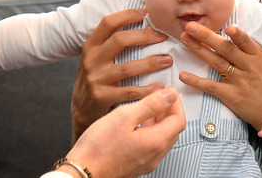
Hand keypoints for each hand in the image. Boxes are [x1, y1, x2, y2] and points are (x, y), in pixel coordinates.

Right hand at [64, 86, 185, 177]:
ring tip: (148, 106)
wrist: (83, 172)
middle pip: (173, 130)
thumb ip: (151, 104)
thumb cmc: (99, 146)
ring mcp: (146, 162)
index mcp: (156, 142)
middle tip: (160, 96)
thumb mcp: (125, 116)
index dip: (176, 103)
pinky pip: (151, 146)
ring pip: (162, 138)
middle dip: (169, 111)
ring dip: (160, 121)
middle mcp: (155, 155)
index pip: (179, 120)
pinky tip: (137, 123)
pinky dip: (150, 131)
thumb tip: (170, 95)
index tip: (169, 91)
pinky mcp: (136, 165)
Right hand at [71, 9, 173, 140]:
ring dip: (151, 63)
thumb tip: (139, 19)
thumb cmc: (96, 78)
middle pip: (120, 40)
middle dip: (145, 36)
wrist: (81, 109)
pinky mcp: (102, 97)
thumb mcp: (97, 57)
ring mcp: (96, 78)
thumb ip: (111, 42)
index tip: (146, 13)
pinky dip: (147, 89)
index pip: (108, 23)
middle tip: (163, 36)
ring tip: (168, 60)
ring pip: (127, 67)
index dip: (127, 15)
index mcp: (91, 45)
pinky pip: (129, 91)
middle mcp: (92, 59)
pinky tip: (160, 87)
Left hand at [178, 22, 261, 128]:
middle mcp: (248, 66)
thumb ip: (247, 47)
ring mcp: (239, 81)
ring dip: (198, 50)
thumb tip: (228, 29)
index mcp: (257, 55)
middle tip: (190, 26)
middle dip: (207, 36)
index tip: (227, 26)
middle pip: (226, 49)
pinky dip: (196, 81)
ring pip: (217, 62)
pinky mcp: (231, 96)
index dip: (237, 34)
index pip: (245, 42)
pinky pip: (211, 86)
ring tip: (184, 39)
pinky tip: (183, 75)